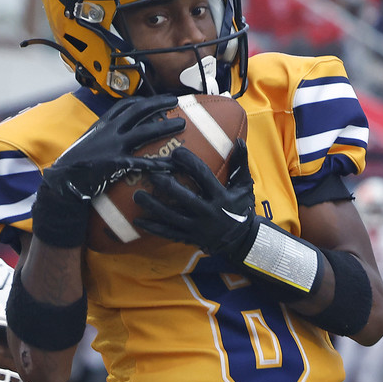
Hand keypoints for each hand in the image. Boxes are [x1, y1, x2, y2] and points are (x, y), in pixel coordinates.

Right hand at [42, 94, 185, 200]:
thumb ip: (102, 136)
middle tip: (175, 100)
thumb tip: (113, 136)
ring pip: (144, 131)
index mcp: (102, 124)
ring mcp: (113, 146)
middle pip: (138, 111)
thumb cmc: (74, 164)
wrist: (63, 180)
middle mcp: (109, 131)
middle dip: (158, 103)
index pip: (124, 106)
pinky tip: (170, 165)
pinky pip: (141, 162)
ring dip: (164, 126)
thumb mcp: (87, 142)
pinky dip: (157, 164)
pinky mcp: (116, 163)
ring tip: (181, 124)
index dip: (142, 101)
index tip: (154, 100)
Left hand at [133, 140, 255, 255]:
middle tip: (151, 175)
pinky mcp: (190, 238)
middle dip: (167, 186)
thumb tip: (240, 140)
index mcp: (221, 197)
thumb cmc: (241, 208)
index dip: (190, 163)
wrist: (242, 241)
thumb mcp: (245, 186)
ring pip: (172, 217)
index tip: (176, 153)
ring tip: (137, 196)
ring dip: (153, 206)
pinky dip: (153, 228)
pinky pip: (168, 233)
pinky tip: (137, 221)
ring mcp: (197, 227)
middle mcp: (208, 212)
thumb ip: (241, 164)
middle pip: (184, 197)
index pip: (203, 176)